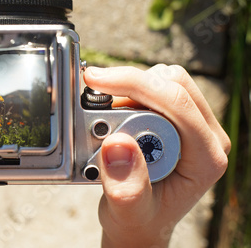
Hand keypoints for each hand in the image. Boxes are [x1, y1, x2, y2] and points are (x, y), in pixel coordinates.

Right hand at [84, 65, 229, 247]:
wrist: (140, 222)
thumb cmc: (139, 218)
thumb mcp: (129, 212)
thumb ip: (126, 185)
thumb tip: (118, 143)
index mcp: (206, 157)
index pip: (177, 103)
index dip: (135, 84)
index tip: (96, 81)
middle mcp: (206, 135)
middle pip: (171, 82)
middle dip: (128, 87)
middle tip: (95, 111)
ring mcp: (193, 124)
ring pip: (161, 78)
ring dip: (126, 91)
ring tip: (105, 124)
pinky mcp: (176, 117)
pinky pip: (152, 86)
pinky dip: (125, 94)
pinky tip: (111, 118)